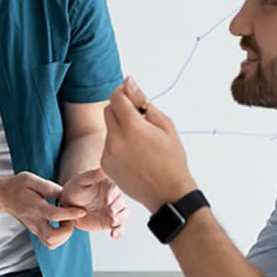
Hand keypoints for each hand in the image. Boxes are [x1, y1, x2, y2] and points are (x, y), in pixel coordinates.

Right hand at [0, 171, 86, 248]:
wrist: (3, 195)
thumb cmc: (17, 186)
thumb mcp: (32, 179)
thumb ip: (49, 187)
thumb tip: (65, 193)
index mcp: (34, 207)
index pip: (54, 215)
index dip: (70, 214)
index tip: (81, 211)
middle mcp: (34, 221)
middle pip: (52, 237)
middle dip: (67, 231)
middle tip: (70, 219)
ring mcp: (34, 228)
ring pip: (51, 243)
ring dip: (63, 236)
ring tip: (66, 222)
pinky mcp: (35, 231)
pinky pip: (49, 242)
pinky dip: (59, 237)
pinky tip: (61, 225)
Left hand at [60, 168, 129, 237]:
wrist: (67, 204)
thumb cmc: (74, 188)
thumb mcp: (81, 180)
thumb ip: (92, 175)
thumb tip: (103, 168)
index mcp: (110, 185)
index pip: (117, 189)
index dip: (114, 194)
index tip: (107, 199)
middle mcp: (114, 198)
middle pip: (123, 202)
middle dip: (119, 208)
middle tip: (111, 211)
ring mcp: (113, 210)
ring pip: (124, 215)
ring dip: (121, 219)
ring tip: (113, 222)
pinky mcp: (110, 222)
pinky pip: (119, 228)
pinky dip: (119, 232)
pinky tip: (113, 234)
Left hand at [101, 77, 196, 212]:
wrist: (168, 194)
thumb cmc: (172, 158)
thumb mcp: (165, 126)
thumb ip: (143, 102)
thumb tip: (128, 82)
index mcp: (132, 128)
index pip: (116, 97)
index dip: (123, 91)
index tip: (130, 93)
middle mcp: (116, 140)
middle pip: (108, 110)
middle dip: (121, 109)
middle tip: (139, 119)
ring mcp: (108, 154)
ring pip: (109, 128)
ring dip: (120, 127)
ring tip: (140, 142)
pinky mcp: (105, 165)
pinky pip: (107, 145)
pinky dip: (118, 144)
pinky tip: (134, 155)